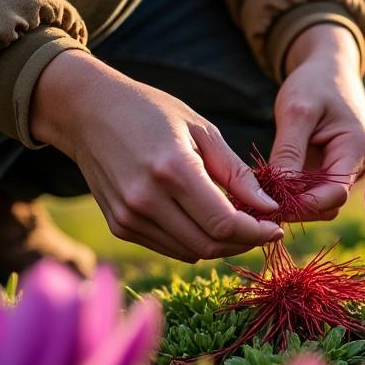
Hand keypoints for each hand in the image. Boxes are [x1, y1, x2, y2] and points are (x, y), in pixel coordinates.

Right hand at [30, 50, 283, 261]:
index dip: (256, 233)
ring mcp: (129, 216)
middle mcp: (147, 199)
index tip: (275, 228)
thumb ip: (237, 173)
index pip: (224, 223)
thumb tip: (271, 208)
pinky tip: (203, 220)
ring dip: (220, 244)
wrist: (88, 112)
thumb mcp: (202, 131)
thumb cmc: (153, 112)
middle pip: (210, 244)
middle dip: (243, 242)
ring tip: (237, 222)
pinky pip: (169, 247)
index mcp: (173, 169)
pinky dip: (194, 241)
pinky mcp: (119, 225)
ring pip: (191, 252)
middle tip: (261, 227)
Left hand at [271, 23, 364, 220]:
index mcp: (358, 148)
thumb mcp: (296, 110)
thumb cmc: (314, 83)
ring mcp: (351, 169)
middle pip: (330, 203)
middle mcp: (361, 164)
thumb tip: (276, 191)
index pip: (335, 193)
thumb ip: (288, 151)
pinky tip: (272, 188)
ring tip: (261, 196)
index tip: (268, 204)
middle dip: (297, 207)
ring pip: (324, 201)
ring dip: (296, 203)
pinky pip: (318, 190)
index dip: (304, 204)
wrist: (330, 69)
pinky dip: (297, 193)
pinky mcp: (337, 169)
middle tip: (257, 204)